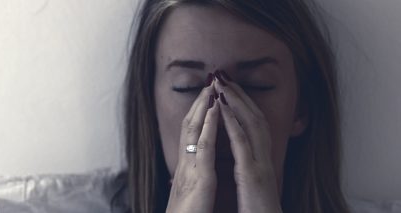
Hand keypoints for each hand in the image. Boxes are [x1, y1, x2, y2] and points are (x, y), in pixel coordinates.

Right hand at [166, 74, 219, 212]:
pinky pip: (203, 146)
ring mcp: (191, 168)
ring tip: (211, 87)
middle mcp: (185, 164)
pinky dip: (208, 124)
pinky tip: (215, 108)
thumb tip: (189, 174)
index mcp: (186, 169)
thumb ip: (192, 181)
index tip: (205, 98)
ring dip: (201, 106)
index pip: (189, 135)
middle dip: (198, 103)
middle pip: (188, 126)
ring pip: (193, 129)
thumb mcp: (191, 194)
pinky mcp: (200, 176)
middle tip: (209, 83)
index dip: (196, 115)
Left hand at [213, 70, 282, 212]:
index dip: (243, 102)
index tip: (229, 84)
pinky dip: (231, 122)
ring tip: (220, 83)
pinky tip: (221, 108)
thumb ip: (247, 167)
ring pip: (251, 124)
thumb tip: (239, 155)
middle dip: (238, 93)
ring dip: (235, 101)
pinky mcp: (253, 175)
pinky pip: (242, 143)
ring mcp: (260, 164)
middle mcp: (264, 157)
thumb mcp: (252, 184)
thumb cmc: (257, 210)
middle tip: (222, 74)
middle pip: (255, 116)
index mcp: (262, 159)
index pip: (254, 122)